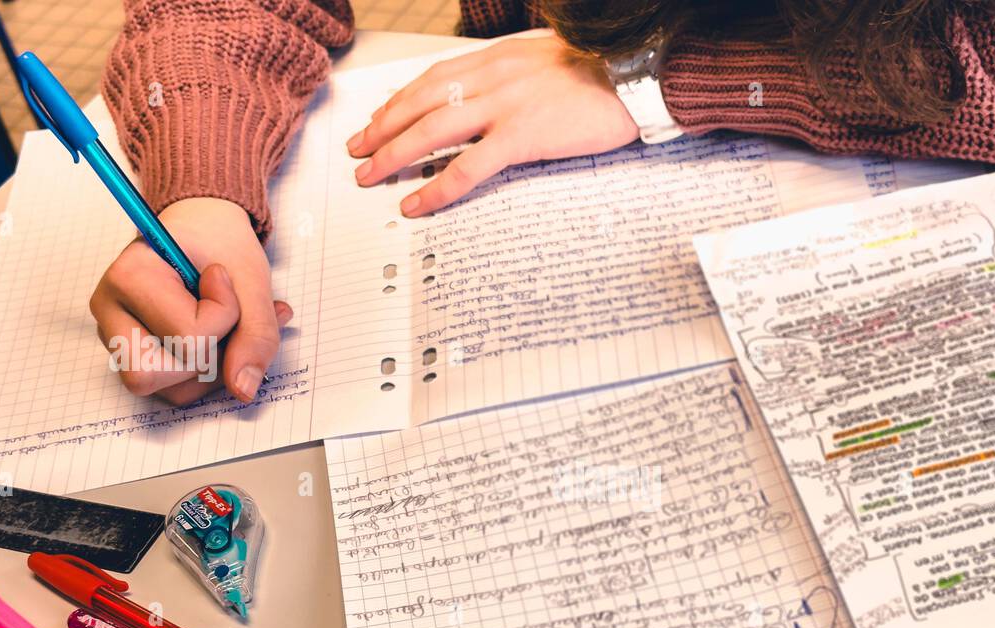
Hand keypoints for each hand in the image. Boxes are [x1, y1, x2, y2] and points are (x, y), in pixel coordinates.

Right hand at [89, 198, 290, 404]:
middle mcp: (110, 311)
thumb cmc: (220, 243)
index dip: (226, 317)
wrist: (204, 228)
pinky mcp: (134, 354)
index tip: (220, 277)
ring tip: (234, 330)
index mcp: (128, 277)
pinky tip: (227, 342)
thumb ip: (256, 336)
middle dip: (209, 358)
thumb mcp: (252, 281)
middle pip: (154, 375)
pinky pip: (176, 390)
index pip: (187, 336)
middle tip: (226, 317)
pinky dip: (209, 375)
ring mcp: (116, 336)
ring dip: (215, 371)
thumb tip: (243, 391)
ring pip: (169, 391)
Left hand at [346, 30, 639, 215]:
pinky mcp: (522, 136)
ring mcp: (505, 105)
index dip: (399, 101)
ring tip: (370, 175)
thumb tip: (495, 95)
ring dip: (394, 154)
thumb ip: (514, 76)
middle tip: (358, 150)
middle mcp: (493, 75)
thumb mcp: (547, 61)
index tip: (378, 119)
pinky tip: (416, 203)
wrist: (636, 72)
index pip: (433, 78)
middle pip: (421, 101)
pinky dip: (437, 187)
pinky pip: (468, 166)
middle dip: (382, 127)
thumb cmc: (602, 72)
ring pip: (432, 130)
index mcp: (497, 57)